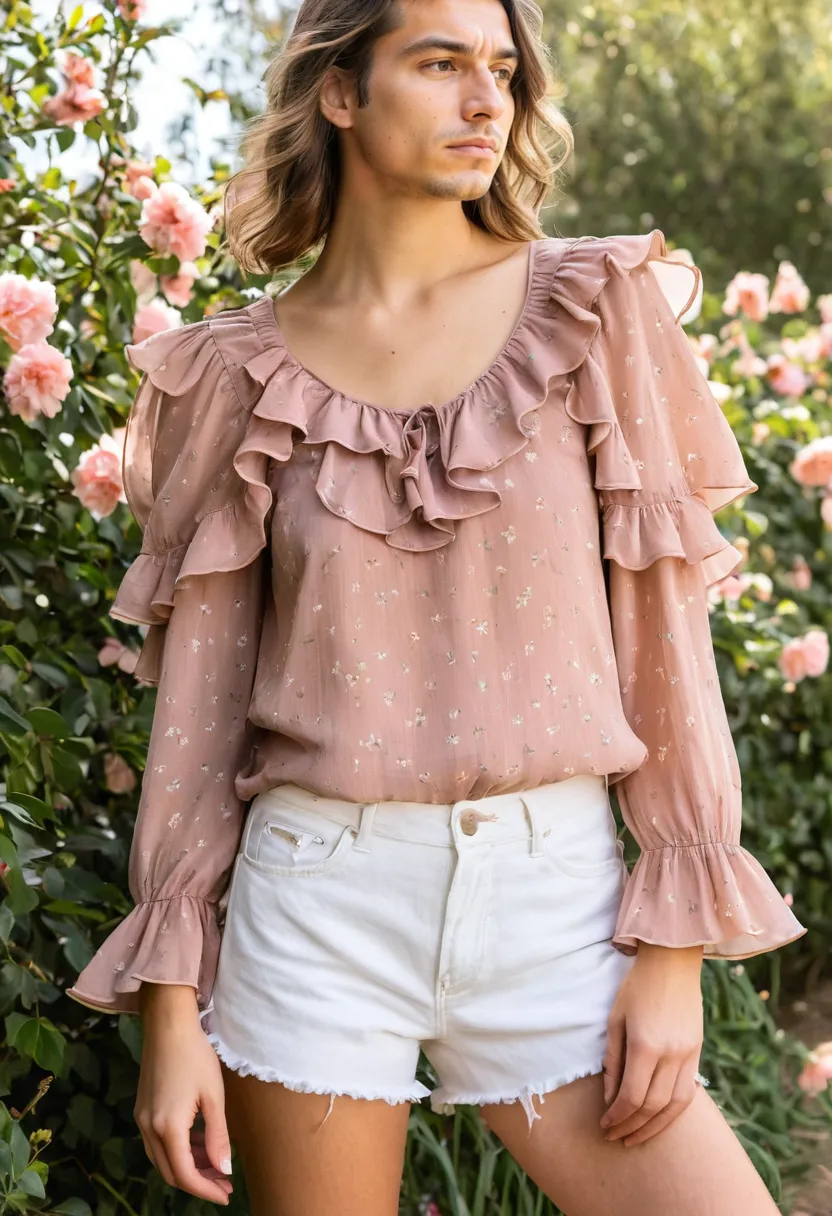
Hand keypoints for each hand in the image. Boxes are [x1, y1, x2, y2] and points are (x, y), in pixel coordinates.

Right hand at [135, 983, 233, 1204]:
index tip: (226, 1194)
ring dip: (187, 1167)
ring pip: (163, 1160)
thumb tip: (224, 1170)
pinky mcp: (142, 1110)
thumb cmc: (195, 1056)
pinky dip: (178, 1150)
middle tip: (223, 1183)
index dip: (206, 1189)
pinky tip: (198, 1143)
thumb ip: (217, 1137)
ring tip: (215, 1164)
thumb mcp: (213, 1096)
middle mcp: (149, 1128)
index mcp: (168, 1127)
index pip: (185, 1175)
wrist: (168, 1026)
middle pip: (171, 1173)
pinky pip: (158, 1143)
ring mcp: (142, 1119)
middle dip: (198, 1182)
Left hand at [600, 943, 703, 1147]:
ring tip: (636, 1138)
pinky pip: (689, 1092)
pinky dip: (673, 1111)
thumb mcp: (615, 1020)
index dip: (616, 1117)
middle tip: (615, 1138)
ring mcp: (688, 1054)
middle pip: (653, 1106)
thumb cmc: (636, 987)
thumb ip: (612, 1060)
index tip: (603, 1126)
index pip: (631, 1096)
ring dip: (655, 1127)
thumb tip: (609, 1097)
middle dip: (632, 1127)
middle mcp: (671, 1054)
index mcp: (645, 1045)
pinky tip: (660, 1119)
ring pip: (675, 1106)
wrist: (672, 963)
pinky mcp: (698, 1052)